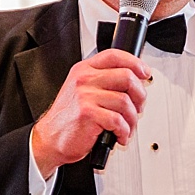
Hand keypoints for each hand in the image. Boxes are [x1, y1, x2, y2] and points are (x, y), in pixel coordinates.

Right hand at [30, 49, 148, 175]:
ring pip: (125, 101)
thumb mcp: (81, 90)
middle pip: (126, 77)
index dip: (135, 63)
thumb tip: (134, 81)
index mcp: (84, 70)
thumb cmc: (69, 117)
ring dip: (132, 119)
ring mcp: (85, 96)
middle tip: (139, 107)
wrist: (50, 138)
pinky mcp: (88, 114)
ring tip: (127, 126)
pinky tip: (120, 135)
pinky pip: (118, 120)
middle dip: (140, 95)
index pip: (115, 56)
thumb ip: (103, 82)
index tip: (145, 73)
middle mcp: (84, 79)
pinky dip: (124, 131)